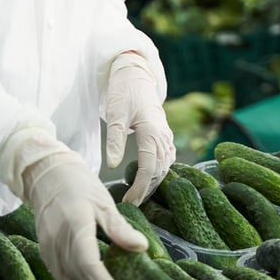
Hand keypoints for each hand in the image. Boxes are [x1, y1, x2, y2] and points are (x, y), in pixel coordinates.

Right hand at [22, 148, 147, 279]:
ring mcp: (47, 244)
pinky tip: (88, 270)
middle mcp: (58, 238)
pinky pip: (58, 273)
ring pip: (69, 277)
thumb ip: (119, 228)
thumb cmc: (77, 183)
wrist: (46, 172)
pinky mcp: (43, 248)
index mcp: (76, 224)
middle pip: (81, 274)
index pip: (90, 264)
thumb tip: (142, 248)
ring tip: (107, 277)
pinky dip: (74, 277)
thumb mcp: (103, 202)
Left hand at [105, 54, 174, 204]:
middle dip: (147, 191)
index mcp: (152, 133)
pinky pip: (166, 159)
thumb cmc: (124, 92)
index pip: (149, 169)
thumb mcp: (115, 114)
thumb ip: (114, 140)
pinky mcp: (164, 135)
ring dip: (154, 183)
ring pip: (164, 167)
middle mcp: (163, 137)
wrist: (135, 74)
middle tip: (132, 206)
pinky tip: (150, 180)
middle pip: (159, 172)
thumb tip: (112, 165)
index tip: (129, 202)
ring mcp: (166, 136)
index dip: (140, 188)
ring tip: (139, 198)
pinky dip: (159, 172)